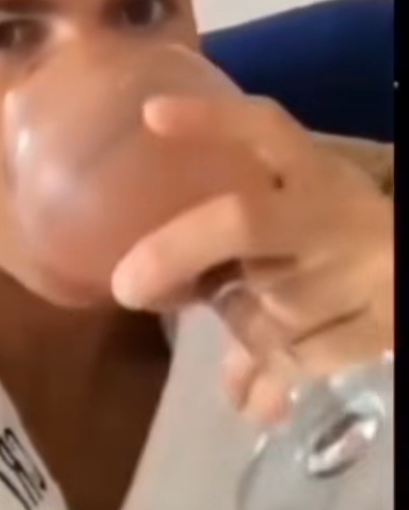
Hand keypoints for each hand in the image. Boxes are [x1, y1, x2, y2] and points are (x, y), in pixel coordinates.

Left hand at [111, 95, 392, 426]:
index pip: (264, 127)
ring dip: (239, 328)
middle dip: (176, 250)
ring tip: (243, 324)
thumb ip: (239, 210)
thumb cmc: (338, 228)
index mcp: (314, 171)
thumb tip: (163, 181)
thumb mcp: (302, 201)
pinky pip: (299, 362)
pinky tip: (256, 395)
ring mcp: (359, 272)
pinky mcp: (383, 328)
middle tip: (127, 286)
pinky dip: (268, 378)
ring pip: (264, 310)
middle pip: (241, 222)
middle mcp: (330, 216)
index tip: (151, 114)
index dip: (211, 119)